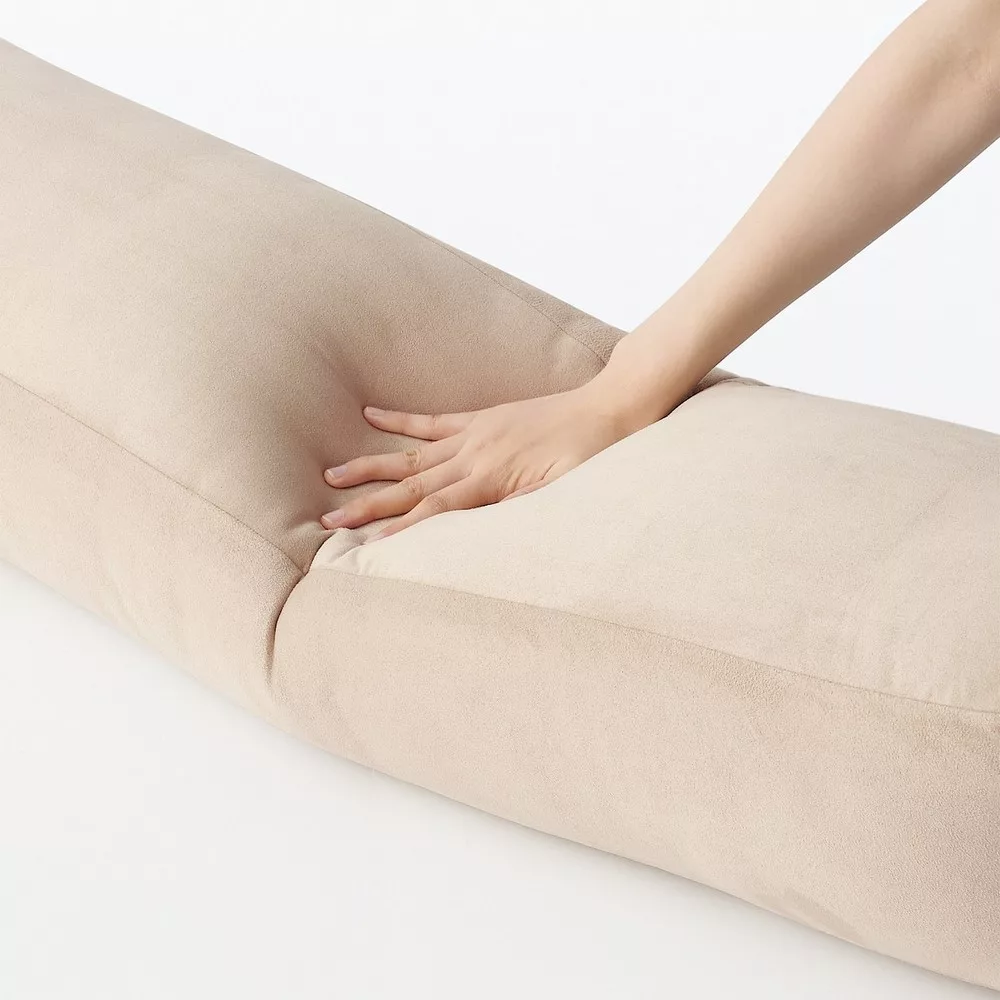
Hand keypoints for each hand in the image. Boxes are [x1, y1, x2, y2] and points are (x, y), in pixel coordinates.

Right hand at [319, 384, 626, 541]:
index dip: (398, 531)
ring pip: (412, 456)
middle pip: (412, 486)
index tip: (364, 547)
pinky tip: (371, 414)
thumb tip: (481, 536)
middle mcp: (474, 456)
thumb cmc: (591, 457)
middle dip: (370, 505)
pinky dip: (400, 420)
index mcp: (492, 481)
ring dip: (371, 466)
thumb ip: (520, 512)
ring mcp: (474, 435)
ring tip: (333, 474)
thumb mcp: (561, 494)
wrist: (611, 408)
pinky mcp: (481, 419)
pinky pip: (433, 421)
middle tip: (329, 517)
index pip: (434, 512)